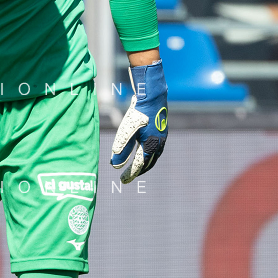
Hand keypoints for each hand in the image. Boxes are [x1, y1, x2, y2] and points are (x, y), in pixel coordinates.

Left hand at [110, 59, 167, 182]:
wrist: (153, 96)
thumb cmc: (138, 114)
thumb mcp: (126, 132)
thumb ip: (122, 149)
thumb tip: (114, 165)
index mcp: (150, 147)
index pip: (139, 165)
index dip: (130, 174)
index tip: (122, 181)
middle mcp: (159, 144)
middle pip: (148, 163)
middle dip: (138, 171)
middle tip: (128, 177)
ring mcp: (162, 138)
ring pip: (154, 156)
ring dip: (145, 163)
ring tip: (137, 167)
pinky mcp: (162, 130)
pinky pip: (157, 148)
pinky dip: (150, 154)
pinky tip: (145, 150)